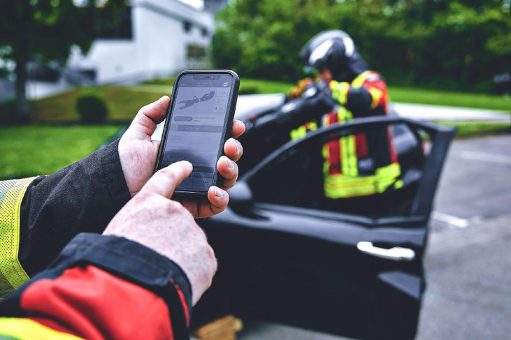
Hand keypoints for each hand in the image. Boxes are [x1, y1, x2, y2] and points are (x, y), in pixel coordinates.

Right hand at [103, 161, 216, 304]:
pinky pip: (200, 264)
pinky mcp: (206, 254)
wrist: (132, 285)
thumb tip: (146, 229)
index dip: (176, 172)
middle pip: (178, 225)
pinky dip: (190, 273)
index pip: (164, 179)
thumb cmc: (116, 259)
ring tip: (162, 272)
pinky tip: (175, 280)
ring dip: (180, 258)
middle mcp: (174, 212)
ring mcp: (193, 232)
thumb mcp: (118, 230)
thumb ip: (138, 222)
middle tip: (154, 257)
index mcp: (147, 203)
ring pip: (190, 246)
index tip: (186, 167)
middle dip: (171, 240)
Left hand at [118, 96, 244, 217]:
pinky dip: (221, 197)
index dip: (229, 131)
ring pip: (227, 179)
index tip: (233, 123)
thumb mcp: (137, 136)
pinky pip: (217, 205)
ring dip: (231, 169)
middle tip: (228, 144)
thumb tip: (167, 99)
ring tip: (222, 163)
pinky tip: (213, 189)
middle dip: (234, 148)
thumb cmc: (125, 166)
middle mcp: (197, 169)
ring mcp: (199, 188)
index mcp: (188, 151)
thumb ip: (150, 115)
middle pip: (227, 158)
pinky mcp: (195, 207)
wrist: (115, 192)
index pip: (216, 139)